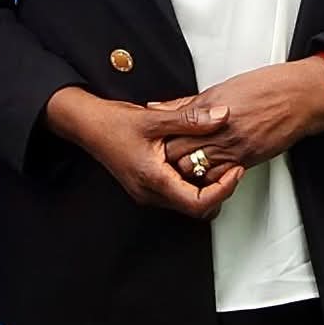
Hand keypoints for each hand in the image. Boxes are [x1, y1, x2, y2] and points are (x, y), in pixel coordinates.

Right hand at [44, 86, 243, 218]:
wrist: (87, 125)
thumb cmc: (113, 123)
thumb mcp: (156, 118)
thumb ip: (191, 119)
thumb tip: (222, 115)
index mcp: (154, 179)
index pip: (199, 203)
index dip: (223, 190)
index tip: (236, 171)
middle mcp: (150, 193)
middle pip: (196, 209)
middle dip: (219, 191)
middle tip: (232, 168)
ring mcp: (147, 193)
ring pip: (186, 203)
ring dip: (206, 188)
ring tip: (218, 163)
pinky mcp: (146, 187)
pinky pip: (176, 194)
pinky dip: (191, 183)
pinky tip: (197, 162)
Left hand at [159, 59, 323, 179]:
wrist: (300, 97)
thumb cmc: (267, 87)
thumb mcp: (221, 88)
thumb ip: (188, 103)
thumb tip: (159, 106)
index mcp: (210, 109)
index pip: (171, 130)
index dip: (160, 136)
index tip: (155, 137)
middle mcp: (219, 131)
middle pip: (178, 154)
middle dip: (168, 156)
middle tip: (163, 154)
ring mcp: (233, 148)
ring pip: (195, 171)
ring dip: (187, 169)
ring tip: (183, 164)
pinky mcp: (247, 161)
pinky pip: (218, 177)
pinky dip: (208, 177)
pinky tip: (206, 171)